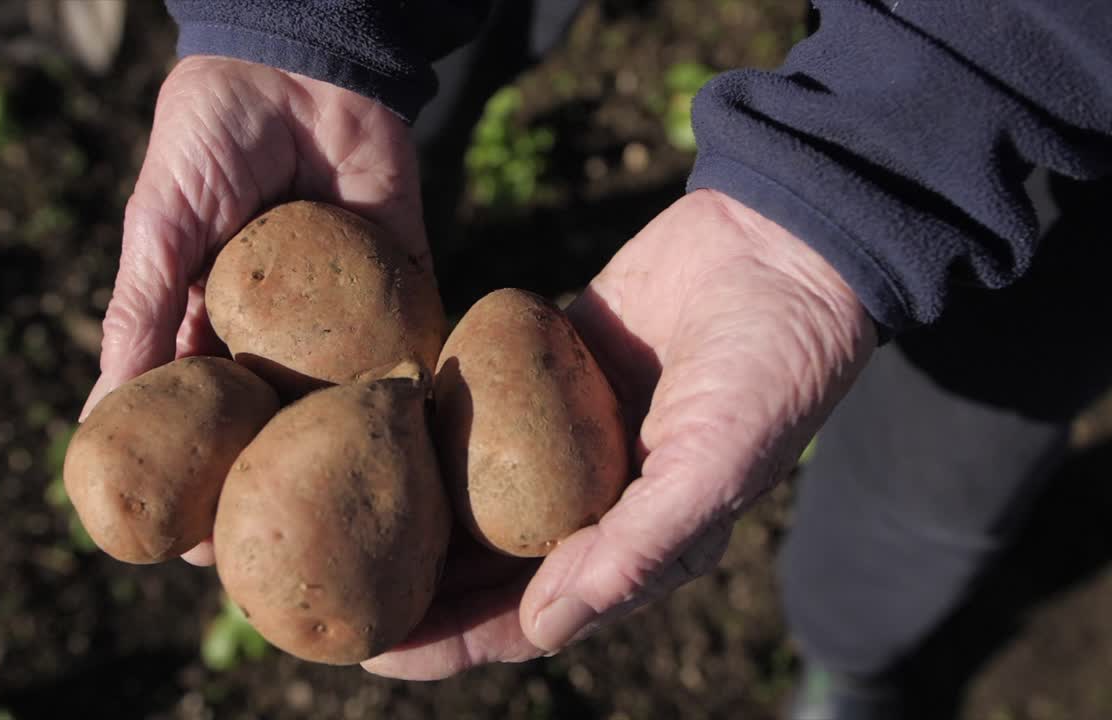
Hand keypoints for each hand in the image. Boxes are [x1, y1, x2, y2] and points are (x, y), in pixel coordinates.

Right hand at [80, 56, 424, 564]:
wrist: (301, 64)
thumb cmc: (208, 141)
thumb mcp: (159, 230)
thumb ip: (140, 314)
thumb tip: (101, 417)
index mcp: (213, 326)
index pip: (203, 420)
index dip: (199, 481)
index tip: (197, 546)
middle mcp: (281, 334)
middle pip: (282, 427)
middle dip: (283, 486)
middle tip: (288, 557)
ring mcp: (345, 315)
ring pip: (348, 401)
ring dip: (352, 455)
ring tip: (358, 521)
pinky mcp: (404, 283)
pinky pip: (414, 343)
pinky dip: (417, 386)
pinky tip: (420, 442)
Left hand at [363, 189, 875, 678]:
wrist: (783, 246)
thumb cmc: (771, 367)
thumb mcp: (718, 466)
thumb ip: (637, 549)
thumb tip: (542, 627)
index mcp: (638, 539)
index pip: (531, 613)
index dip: (454, 639)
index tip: (376, 651)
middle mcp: (595, 496)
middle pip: (486, 560)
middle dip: (414, 583)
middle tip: (329, 586)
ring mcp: (569, 432)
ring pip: (475, 486)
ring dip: (414, 502)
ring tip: (332, 508)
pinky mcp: (551, 366)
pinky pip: (482, 404)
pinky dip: (436, 417)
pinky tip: (375, 418)